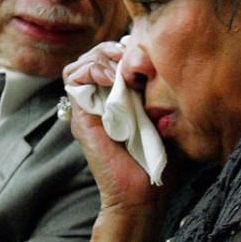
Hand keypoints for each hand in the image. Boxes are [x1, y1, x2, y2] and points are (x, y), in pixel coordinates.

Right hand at [63, 41, 160, 210]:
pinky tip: (110, 77)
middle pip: (96, 56)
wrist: (144, 193)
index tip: (145, 53)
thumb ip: (160, 91)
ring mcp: (89, 107)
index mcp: (121, 98)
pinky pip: (73, 78)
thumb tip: (160, 62)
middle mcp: (102, 100)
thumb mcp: (166, 116)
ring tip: (119, 66)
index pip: (114, 59)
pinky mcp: (80, 115)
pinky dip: (91, 69)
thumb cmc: (160, 160)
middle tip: (130, 56)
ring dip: (101, 56)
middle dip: (113, 48)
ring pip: (81, 62)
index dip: (126, 49)